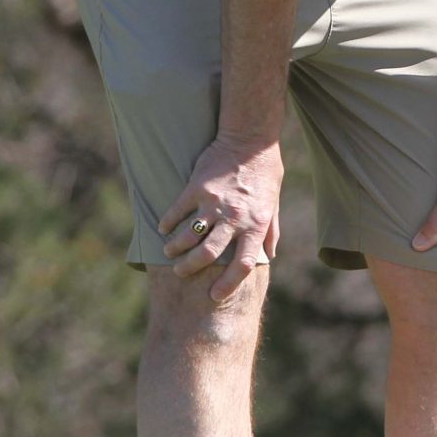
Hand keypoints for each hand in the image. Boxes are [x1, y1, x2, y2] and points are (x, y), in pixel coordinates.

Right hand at [159, 136, 282, 301]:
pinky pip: (177, 211)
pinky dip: (167, 223)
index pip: (242, 264)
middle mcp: (234, 218)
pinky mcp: (197, 188)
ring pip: (189, 236)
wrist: (250, 140)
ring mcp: (214, 203)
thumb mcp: (273, 204)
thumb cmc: (266, 173)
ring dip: (175, 249)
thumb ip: (270, 231)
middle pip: (208, 255)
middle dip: (190, 269)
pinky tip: (163, 228)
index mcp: (255, 225)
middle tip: (181, 272)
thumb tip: (270, 255)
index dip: (228, 285)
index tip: (215, 296)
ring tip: (170, 252)